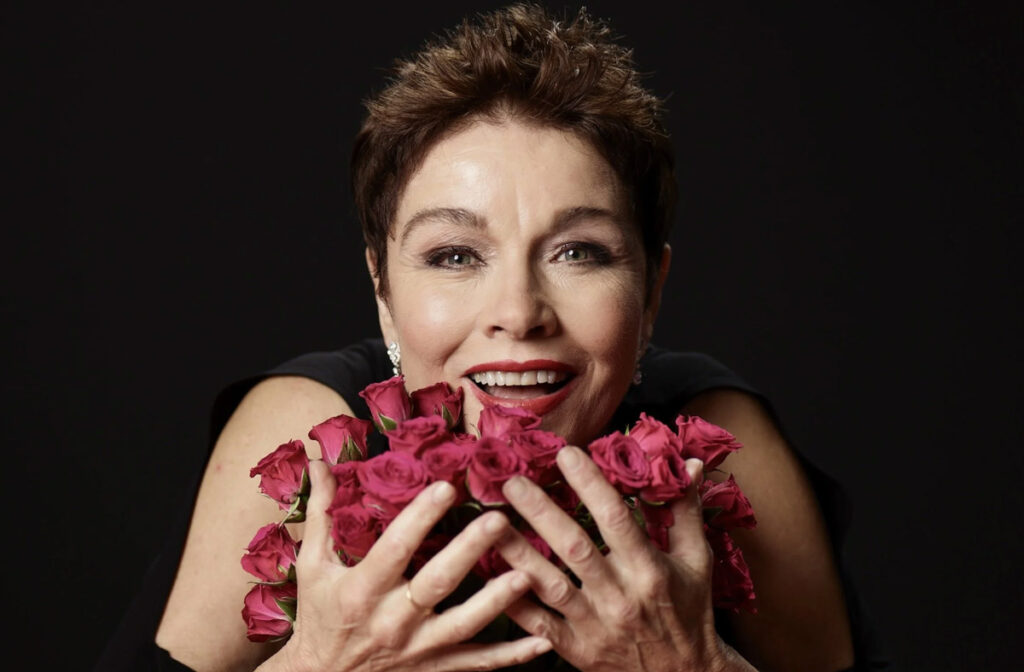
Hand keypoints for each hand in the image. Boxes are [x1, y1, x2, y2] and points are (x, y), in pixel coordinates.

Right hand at [266, 460, 552, 671]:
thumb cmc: (319, 615)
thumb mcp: (313, 565)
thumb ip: (321, 513)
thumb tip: (318, 463)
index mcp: (362, 589)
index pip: (394, 548)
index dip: (420, 518)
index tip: (445, 487)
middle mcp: (392, 620)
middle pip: (436, 583)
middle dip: (468, 551)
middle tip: (499, 520)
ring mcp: (417, 648)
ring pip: (464, 625)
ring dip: (497, 601)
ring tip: (527, 573)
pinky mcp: (434, 669)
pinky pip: (478, 664)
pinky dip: (512, 656)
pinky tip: (543, 640)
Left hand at [496, 446, 753, 671]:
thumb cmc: (688, 609)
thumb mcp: (696, 560)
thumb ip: (685, 509)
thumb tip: (689, 463)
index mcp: (650, 570)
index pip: (617, 520)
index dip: (591, 485)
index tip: (567, 453)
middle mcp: (620, 597)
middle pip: (575, 548)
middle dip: (542, 512)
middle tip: (513, 481)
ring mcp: (595, 626)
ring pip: (550, 586)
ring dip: (519, 553)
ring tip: (490, 523)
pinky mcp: (576, 649)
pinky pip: (538, 625)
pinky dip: (513, 602)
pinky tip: (488, 576)